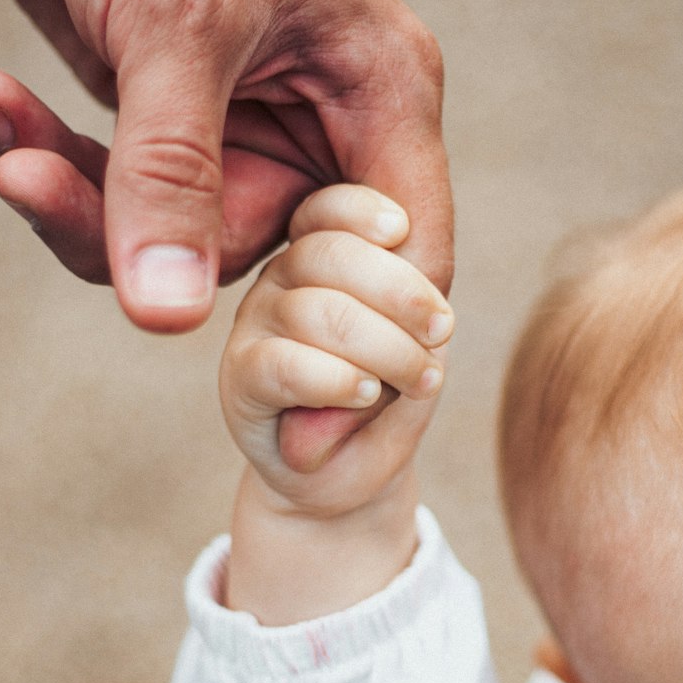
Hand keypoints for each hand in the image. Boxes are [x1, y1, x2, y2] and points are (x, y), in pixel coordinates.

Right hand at [220, 184, 452, 519]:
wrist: (351, 473)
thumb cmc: (389, 394)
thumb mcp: (415, 340)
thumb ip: (411, 303)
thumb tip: (408, 283)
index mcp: (318, 251)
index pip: (327, 208)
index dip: (363, 210)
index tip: (404, 230)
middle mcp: (280, 278)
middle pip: (328, 255)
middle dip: (399, 291)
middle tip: (441, 332)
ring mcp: (255, 326)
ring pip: (315, 312)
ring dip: (384, 347)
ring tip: (420, 379)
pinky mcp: (240, 378)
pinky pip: (282, 364)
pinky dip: (335, 379)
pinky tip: (366, 393)